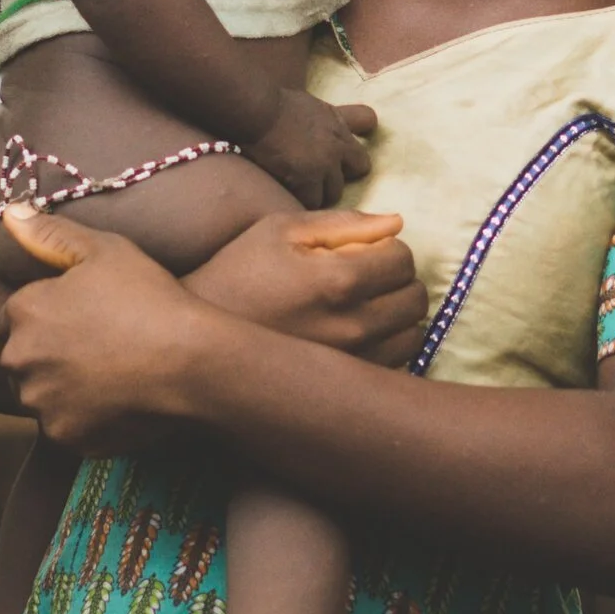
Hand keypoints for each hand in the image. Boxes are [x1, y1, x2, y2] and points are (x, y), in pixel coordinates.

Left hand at [0, 207, 214, 447]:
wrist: (192, 361)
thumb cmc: (150, 298)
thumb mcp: (104, 250)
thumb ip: (50, 233)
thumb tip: (8, 211)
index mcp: (23, 312)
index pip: (13, 318)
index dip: (47, 317)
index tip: (80, 319)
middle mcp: (20, 359)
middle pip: (21, 359)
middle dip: (45, 354)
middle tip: (94, 347)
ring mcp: (40, 402)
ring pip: (39, 395)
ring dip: (59, 388)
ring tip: (107, 374)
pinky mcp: (63, 436)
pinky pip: (63, 426)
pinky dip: (81, 417)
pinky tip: (115, 400)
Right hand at [188, 206, 424, 365]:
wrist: (199, 344)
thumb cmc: (236, 275)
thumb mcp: (278, 231)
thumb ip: (342, 223)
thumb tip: (395, 224)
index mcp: (337, 280)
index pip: (402, 258)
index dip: (385, 249)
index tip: (363, 253)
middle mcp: (353, 327)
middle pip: (415, 298)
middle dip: (396, 282)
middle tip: (365, 280)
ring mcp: (352, 364)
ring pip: (412, 335)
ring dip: (396, 317)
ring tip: (361, 309)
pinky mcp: (347, 390)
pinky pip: (396, 366)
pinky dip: (386, 349)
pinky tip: (355, 339)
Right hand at [245, 86, 376, 207]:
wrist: (256, 110)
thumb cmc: (275, 105)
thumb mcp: (313, 106)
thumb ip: (332, 121)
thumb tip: (352, 125)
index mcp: (338, 129)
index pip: (361, 160)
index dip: (347, 168)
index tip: (333, 171)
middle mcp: (336, 147)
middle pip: (351, 178)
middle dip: (334, 183)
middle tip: (315, 184)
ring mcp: (323, 164)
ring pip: (331, 195)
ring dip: (316, 195)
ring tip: (297, 192)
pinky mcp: (305, 178)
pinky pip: (309, 202)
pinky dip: (298, 200)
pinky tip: (285, 194)